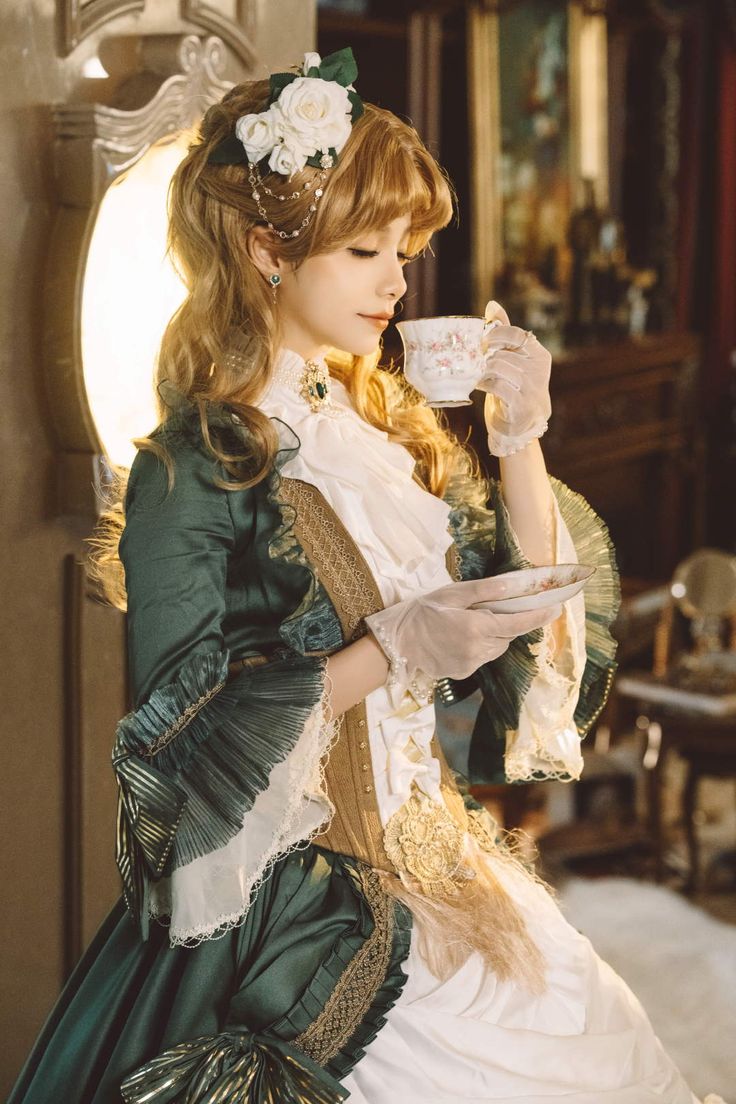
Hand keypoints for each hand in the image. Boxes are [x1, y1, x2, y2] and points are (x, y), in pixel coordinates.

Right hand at [364, 576, 562, 684]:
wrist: (396, 642)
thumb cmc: (423, 611)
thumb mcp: (453, 594)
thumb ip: (485, 591)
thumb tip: (514, 585)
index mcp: (477, 627)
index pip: (518, 622)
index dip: (539, 616)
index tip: (557, 609)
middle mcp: (478, 650)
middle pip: (508, 635)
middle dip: (508, 622)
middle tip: (495, 609)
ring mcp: (471, 665)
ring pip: (497, 648)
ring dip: (494, 635)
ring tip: (471, 623)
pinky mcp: (463, 673)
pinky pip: (482, 658)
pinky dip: (479, 647)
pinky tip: (459, 638)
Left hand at [477, 301, 551, 456]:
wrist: (523, 424)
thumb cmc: (515, 387)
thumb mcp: (513, 359)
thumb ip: (505, 334)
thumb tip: (492, 305)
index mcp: (539, 355)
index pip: (516, 335)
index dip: (496, 335)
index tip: (484, 342)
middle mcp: (539, 370)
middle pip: (502, 353)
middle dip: (485, 358)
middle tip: (476, 362)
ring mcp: (531, 388)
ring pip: (498, 367)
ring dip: (482, 371)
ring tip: (477, 374)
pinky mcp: (520, 404)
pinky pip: (496, 386)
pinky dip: (483, 384)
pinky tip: (478, 385)